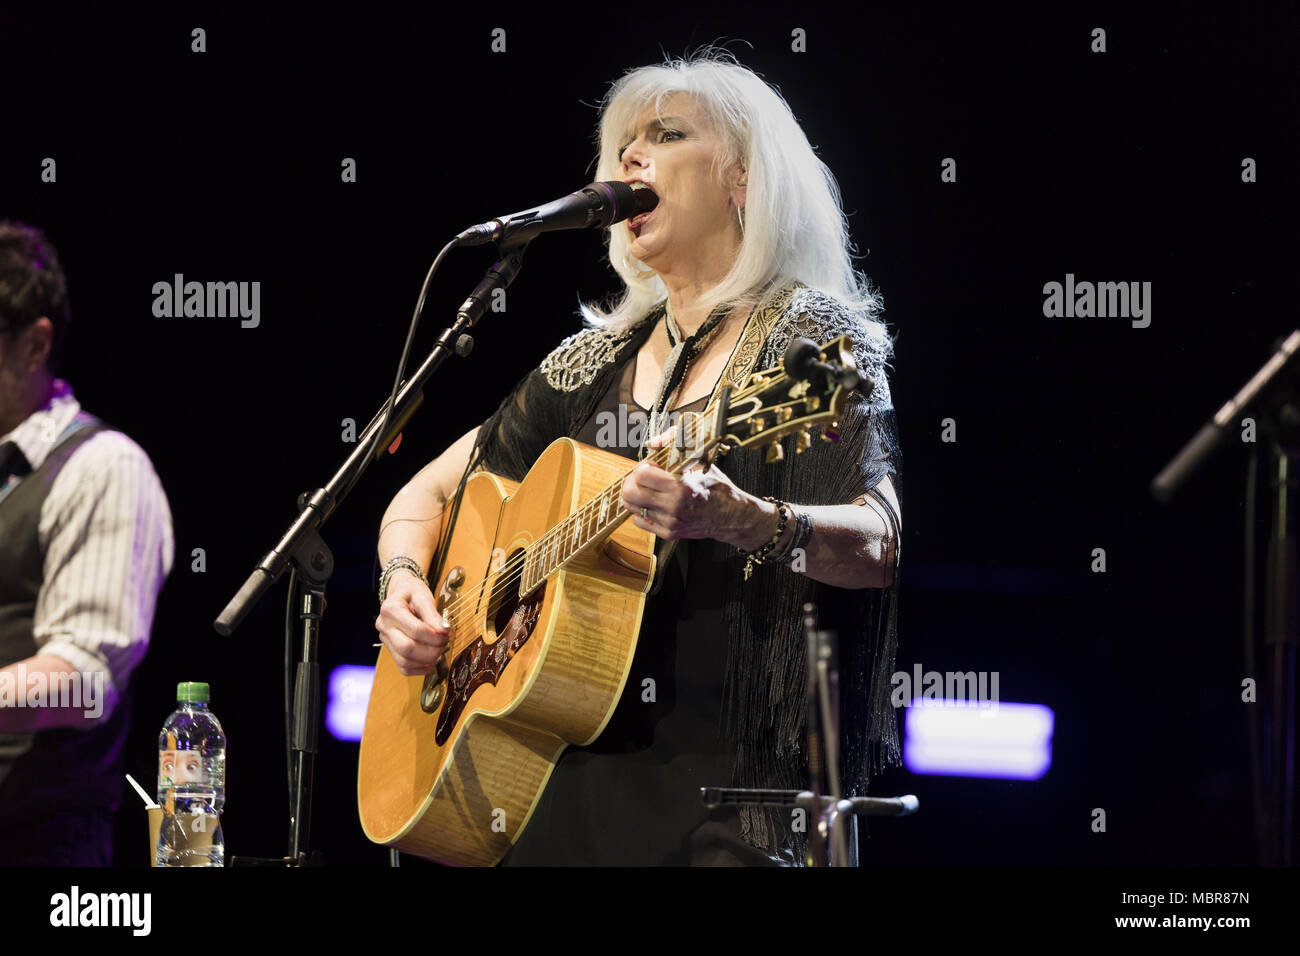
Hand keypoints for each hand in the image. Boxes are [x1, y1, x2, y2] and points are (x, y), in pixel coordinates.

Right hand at [375, 569, 450, 675]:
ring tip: (440, 651)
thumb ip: (433, 615)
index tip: (447, 634)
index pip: (415, 630)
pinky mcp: (390, 650)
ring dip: (427, 661)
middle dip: (431, 650)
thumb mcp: (423, 596)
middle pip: (407, 648)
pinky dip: (420, 668)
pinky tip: (431, 660)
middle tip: (445, 643)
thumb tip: (444, 631)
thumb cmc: (412, 592)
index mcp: (390, 609)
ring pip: (404, 661)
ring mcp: (385, 640)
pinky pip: (403, 667)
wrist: (400, 592)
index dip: (434, 636)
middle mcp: (384, 626)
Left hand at [621, 429, 768, 544]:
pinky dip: (642, 510)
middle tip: (642, 478)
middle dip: (632, 481)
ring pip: (632, 507)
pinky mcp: (669, 533)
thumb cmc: (716, 486)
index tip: (651, 466)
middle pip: (630, 493)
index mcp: (680, 486)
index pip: (641, 475)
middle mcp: (673, 506)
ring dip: (636, 496)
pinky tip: (654, 504)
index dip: (642, 467)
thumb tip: (653, 443)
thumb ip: (676, 444)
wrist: (731, 515)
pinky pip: (640, 521)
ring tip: (648, 490)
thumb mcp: (701, 459)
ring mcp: (670, 522)